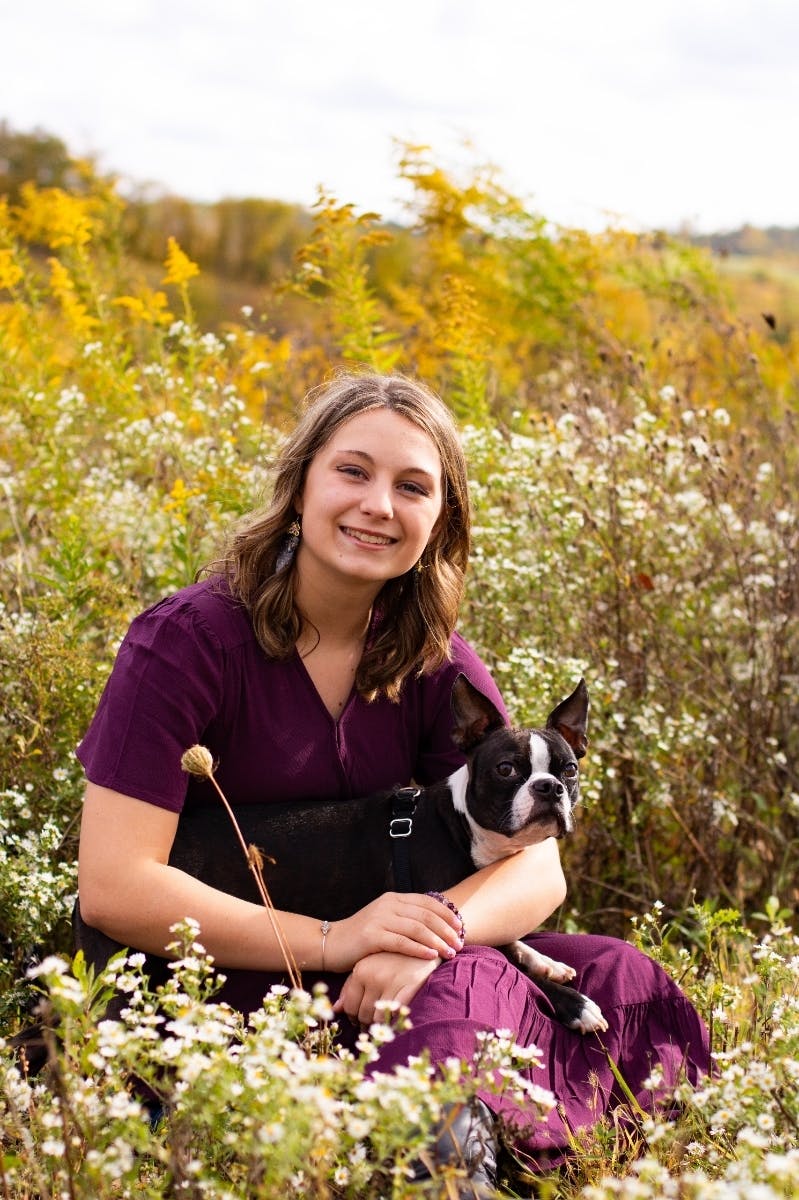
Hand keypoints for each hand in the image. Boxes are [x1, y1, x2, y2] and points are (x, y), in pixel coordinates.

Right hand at [324, 891, 463, 972]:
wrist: (331, 944)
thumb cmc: (362, 938)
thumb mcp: (385, 922)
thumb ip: (406, 920)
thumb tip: (437, 928)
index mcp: (393, 899)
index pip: (427, 902)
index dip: (446, 914)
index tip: (461, 928)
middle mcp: (388, 904)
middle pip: (425, 915)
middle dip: (446, 930)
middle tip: (460, 944)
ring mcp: (379, 919)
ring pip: (416, 928)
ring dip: (437, 941)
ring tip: (450, 953)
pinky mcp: (371, 936)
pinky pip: (401, 942)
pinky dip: (418, 949)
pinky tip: (431, 956)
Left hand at [333, 951, 441, 1025]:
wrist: (424, 942)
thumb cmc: (393, 957)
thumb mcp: (370, 965)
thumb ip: (351, 986)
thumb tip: (337, 1009)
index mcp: (361, 969)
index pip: (349, 1005)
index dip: (353, 1017)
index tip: (359, 1020)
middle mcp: (374, 975)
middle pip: (362, 1014)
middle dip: (365, 1023)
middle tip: (371, 1024)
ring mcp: (392, 981)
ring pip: (378, 1017)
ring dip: (379, 1024)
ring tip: (383, 1021)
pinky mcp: (410, 986)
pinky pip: (395, 1013)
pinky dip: (393, 1019)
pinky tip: (395, 1016)